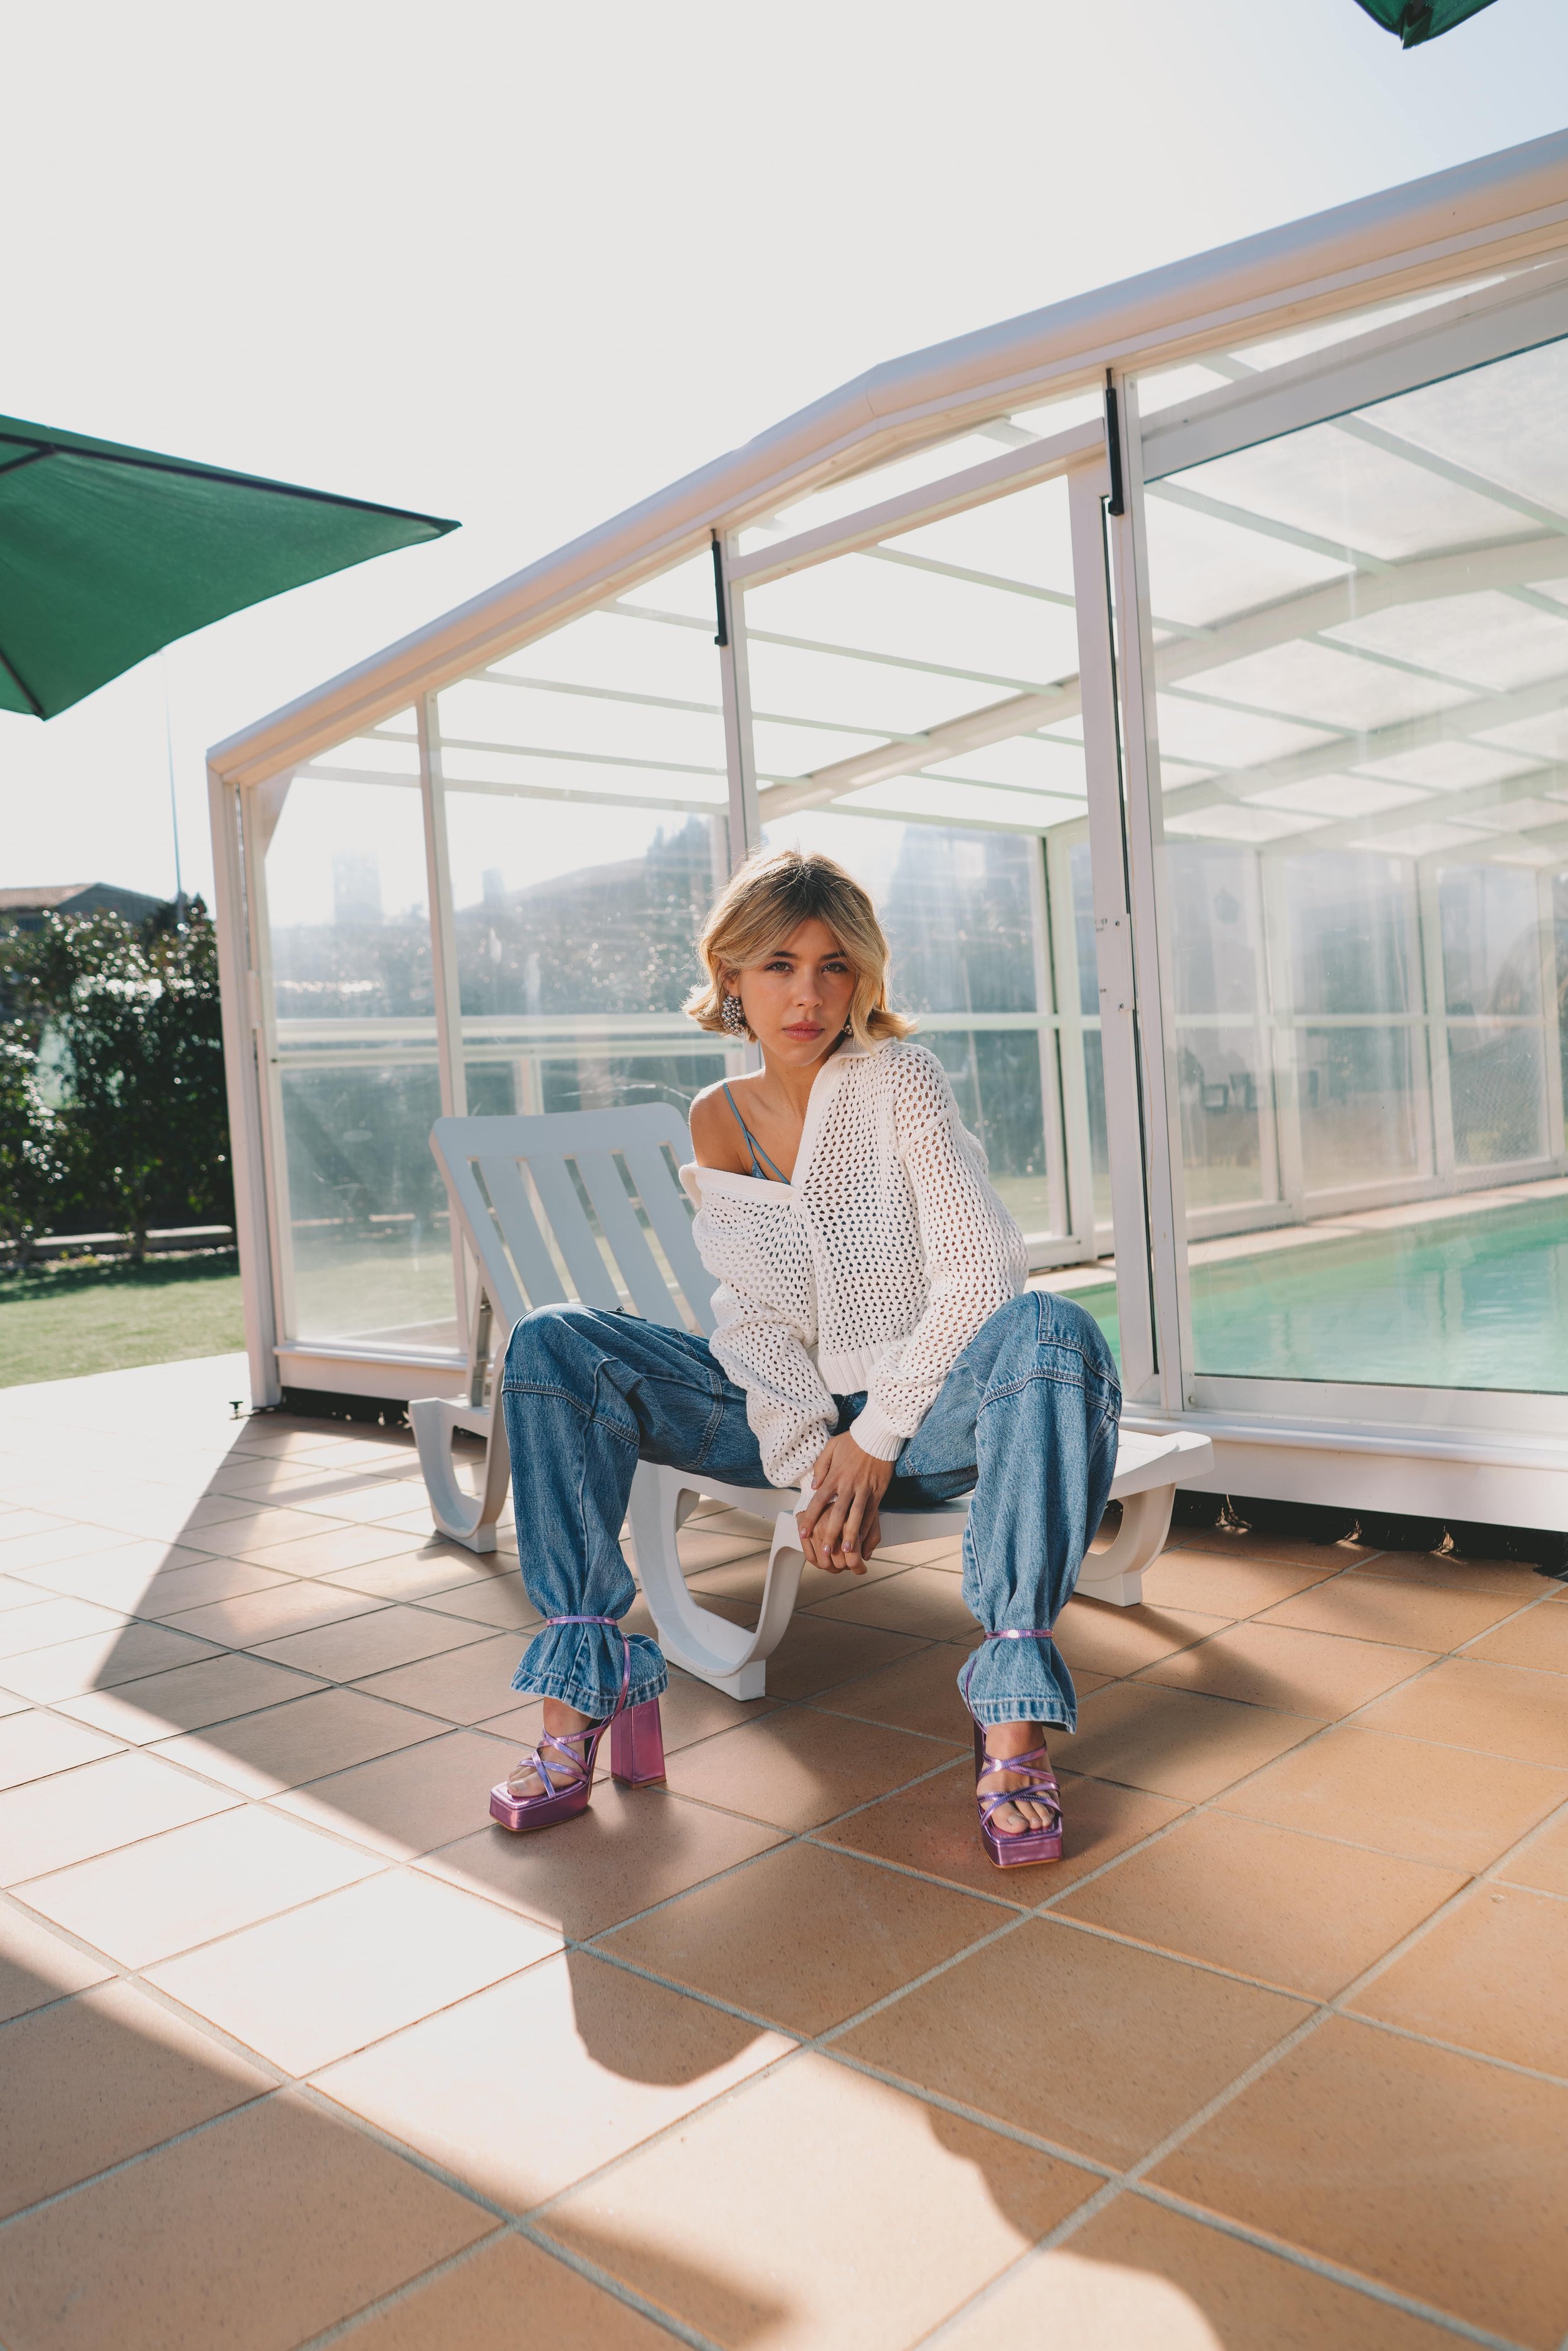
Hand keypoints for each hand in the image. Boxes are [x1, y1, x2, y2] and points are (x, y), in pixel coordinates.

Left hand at [798, 1432, 893, 1573]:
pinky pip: (872, 1513)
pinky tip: (864, 1540)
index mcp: (835, 1475)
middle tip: (824, 1551)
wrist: (878, 1434)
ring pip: (856, 1516)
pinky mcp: (878, 1492)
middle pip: (837, 1513)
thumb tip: (814, 1486)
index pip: (819, 1501)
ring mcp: (865, 1489)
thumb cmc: (853, 1440)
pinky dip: (868, 1528)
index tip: (803, 1533)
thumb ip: (821, 1467)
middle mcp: (849, 1485)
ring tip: (845, 1551)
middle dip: (830, 1534)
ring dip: (850, 1535)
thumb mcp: (831, 1448)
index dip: (811, 1518)